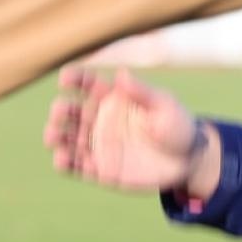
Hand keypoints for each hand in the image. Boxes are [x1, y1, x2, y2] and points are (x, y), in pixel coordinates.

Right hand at [46, 66, 205, 190]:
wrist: (188, 159)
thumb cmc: (177, 125)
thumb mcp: (164, 105)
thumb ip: (142, 92)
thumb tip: (121, 73)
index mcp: (113, 98)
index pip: (87, 84)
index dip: (74, 79)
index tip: (65, 80)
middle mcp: (100, 119)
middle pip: (71, 112)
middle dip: (60, 111)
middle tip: (59, 112)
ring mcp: (98, 144)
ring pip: (67, 139)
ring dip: (56, 137)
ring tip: (52, 137)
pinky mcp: (100, 168)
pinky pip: (76, 166)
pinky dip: (65, 163)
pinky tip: (61, 160)